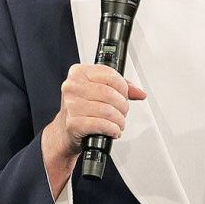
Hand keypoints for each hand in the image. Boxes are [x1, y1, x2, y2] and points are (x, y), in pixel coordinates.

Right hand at [42, 64, 146, 192]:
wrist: (65, 130)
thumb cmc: (83, 108)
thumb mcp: (99, 90)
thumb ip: (121, 88)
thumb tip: (139, 93)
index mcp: (79, 72)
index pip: (110, 75)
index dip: (123, 87)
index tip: (124, 95)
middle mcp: (72, 87)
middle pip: (110, 94)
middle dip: (123, 105)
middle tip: (122, 112)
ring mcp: (71, 105)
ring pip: (108, 110)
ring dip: (119, 120)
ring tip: (118, 123)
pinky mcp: (73, 123)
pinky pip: (102, 124)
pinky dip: (112, 129)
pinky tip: (113, 130)